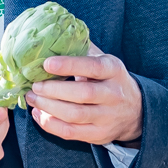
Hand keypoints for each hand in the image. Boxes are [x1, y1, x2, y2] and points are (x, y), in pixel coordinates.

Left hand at [28, 44, 142, 145]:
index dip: (69, 65)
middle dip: (52, 90)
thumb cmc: (107, 79)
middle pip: (82, 94)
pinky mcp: (99, 134)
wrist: (135, 111)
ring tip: (32, 98)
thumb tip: (52, 32)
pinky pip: (70, 132)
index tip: (46, 64)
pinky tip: (38, 114)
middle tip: (34, 85)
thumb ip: (81, 49)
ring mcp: (107, 116)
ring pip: (74, 115)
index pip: (93, 67)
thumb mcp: (102, 60)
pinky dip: (50, 124)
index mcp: (113, 70)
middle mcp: (114, 94)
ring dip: (47, 107)